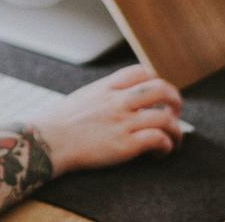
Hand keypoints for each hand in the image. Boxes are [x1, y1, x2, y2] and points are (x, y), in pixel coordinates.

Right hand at [31, 65, 182, 174]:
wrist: (47, 141)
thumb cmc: (61, 123)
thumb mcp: (84, 96)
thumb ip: (104, 94)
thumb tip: (119, 97)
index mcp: (107, 87)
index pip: (142, 72)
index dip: (156, 81)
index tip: (158, 95)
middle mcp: (118, 101)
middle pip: (161, 89)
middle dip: (175, 100)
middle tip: (175, 112)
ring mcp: (122, 122)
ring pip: (165, 118)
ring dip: (176, 130)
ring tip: (174, 140)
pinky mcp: (124, 145)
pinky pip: (157, 139)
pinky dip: (166, 145)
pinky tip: (160, 152)